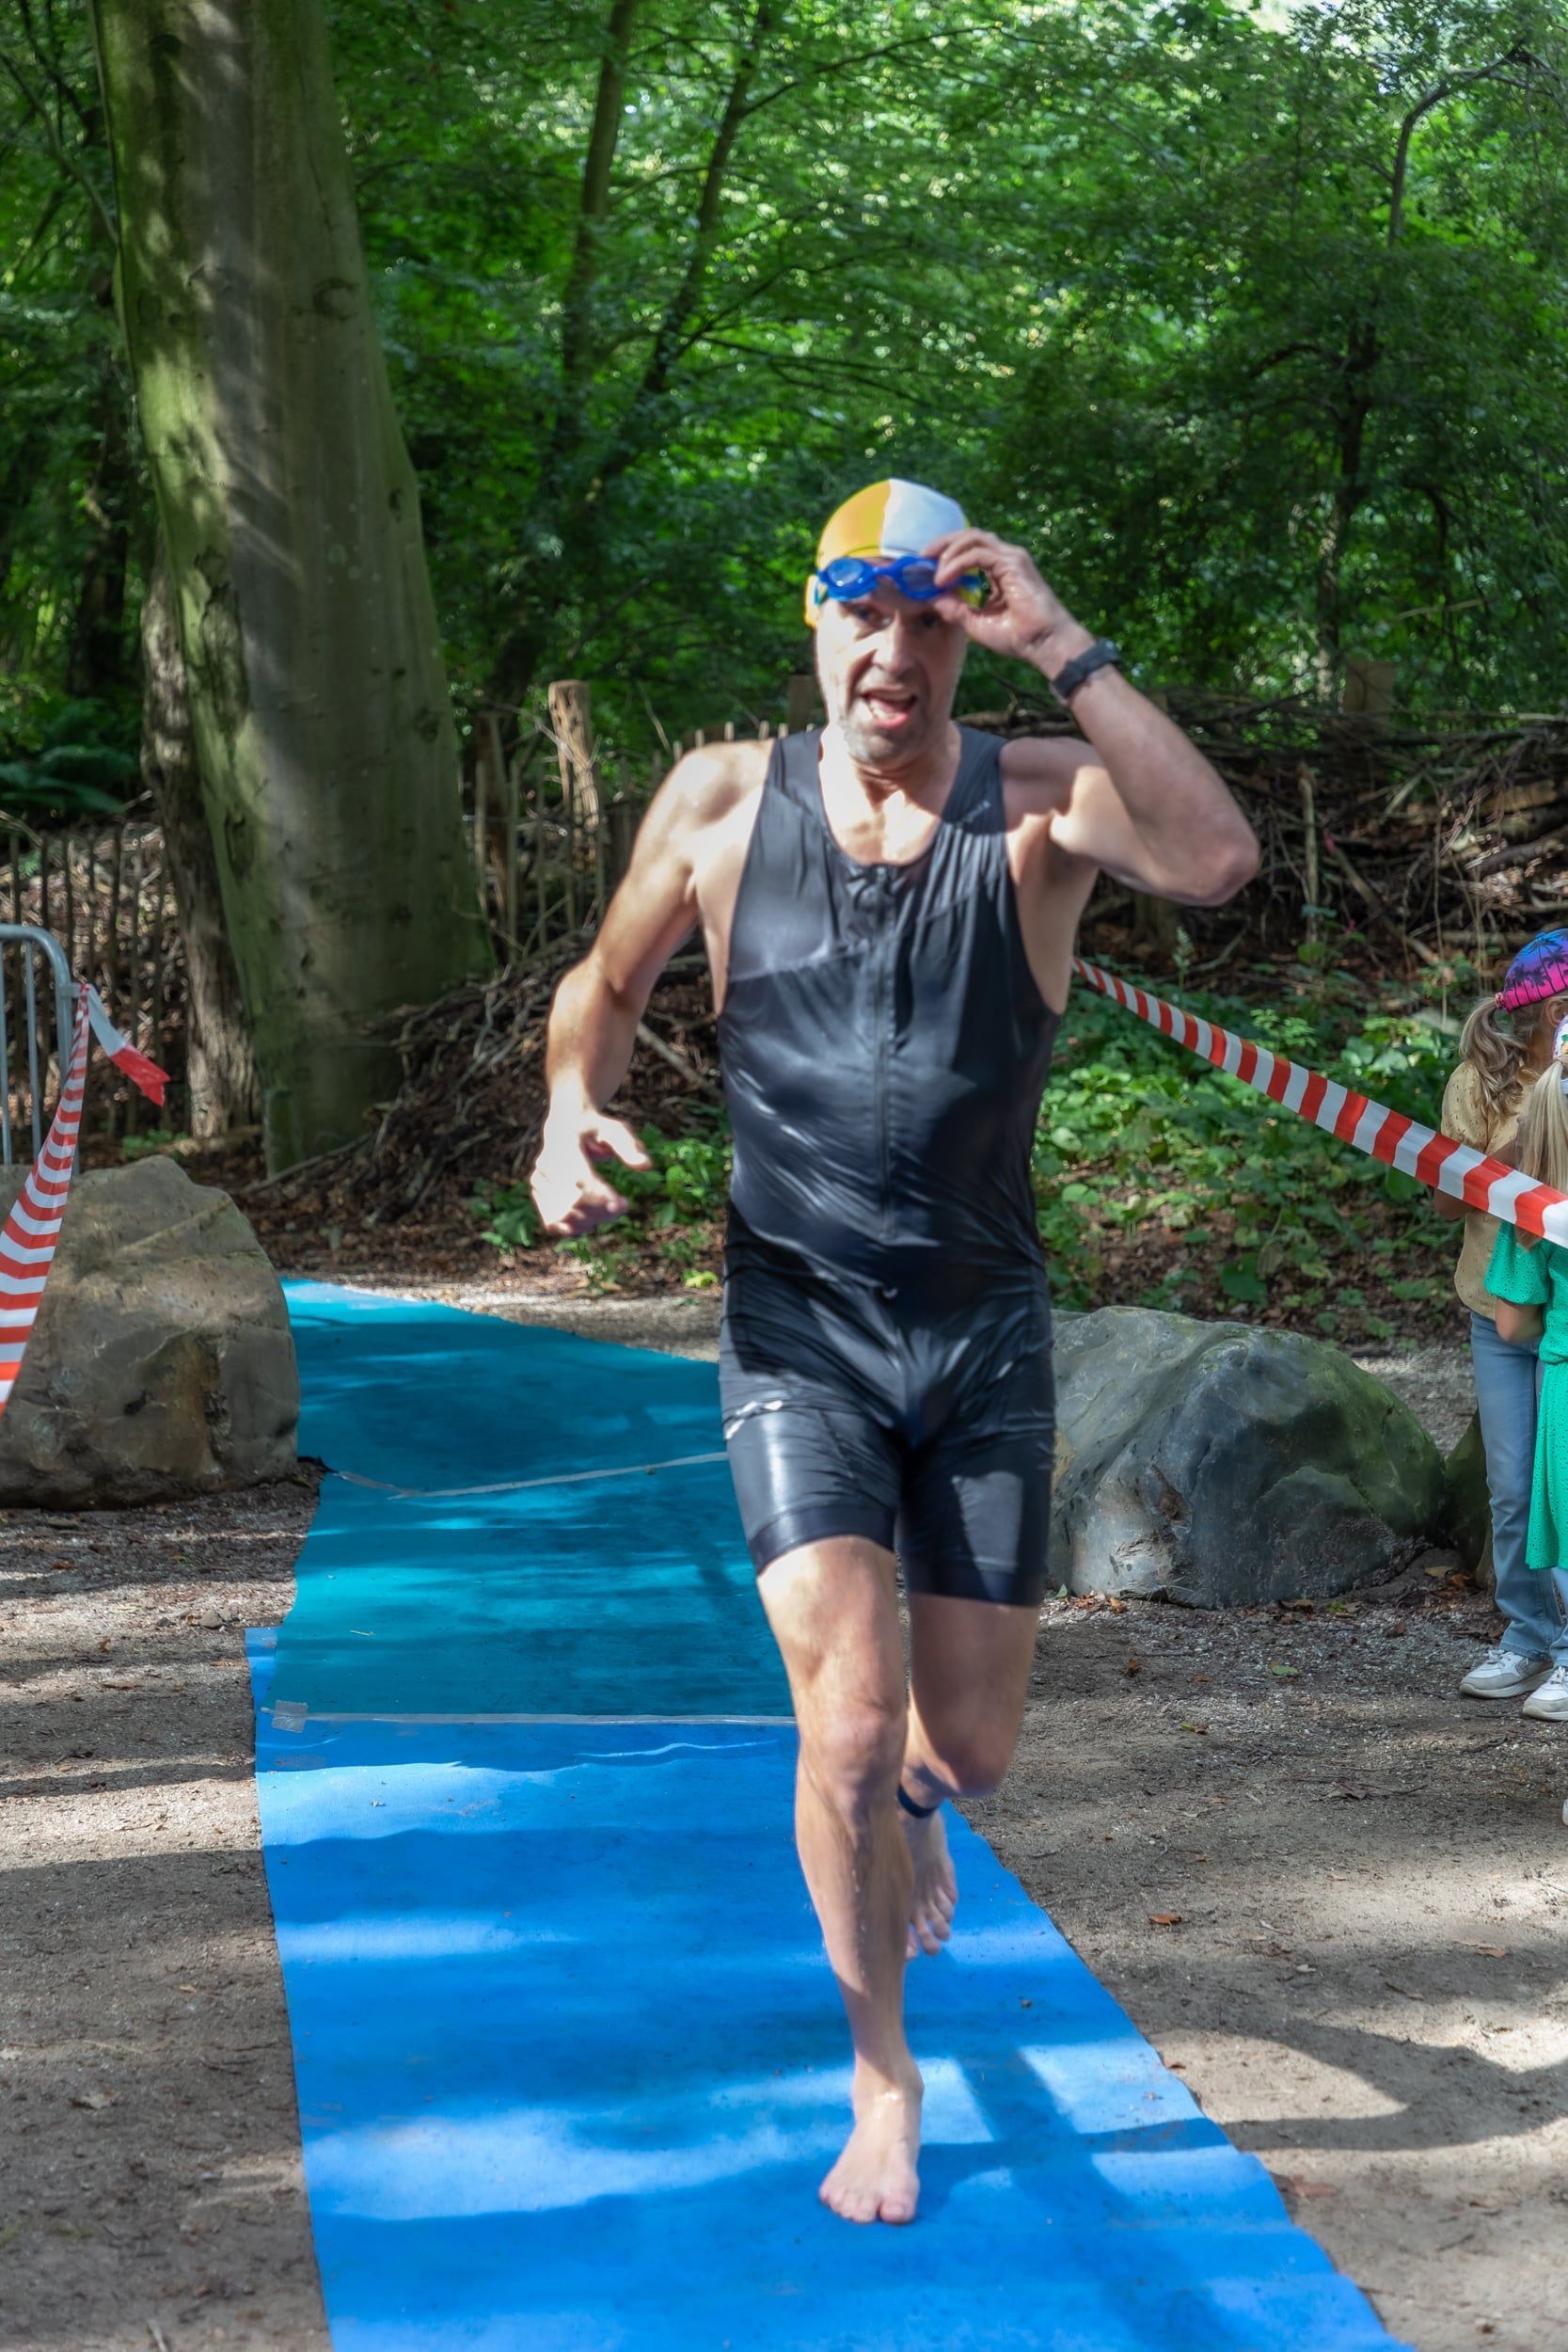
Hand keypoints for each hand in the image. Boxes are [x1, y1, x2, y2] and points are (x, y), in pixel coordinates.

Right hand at [530, 1104, 652, 1236]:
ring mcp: (539, 1179)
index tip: (623, 1205)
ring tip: (610, 1209)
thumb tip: (647, 1166)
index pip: (580, 1176)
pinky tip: (593, 1220)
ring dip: (592, 1220)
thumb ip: (630, 1146)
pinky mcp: (537, 1193)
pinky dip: (575, 1227)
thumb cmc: (595, 1129)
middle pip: (573, 1201)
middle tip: (623, 1206)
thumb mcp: (616, 1129)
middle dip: (602, 1211)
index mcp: (565, 1144)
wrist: (564, 1126)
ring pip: (563, 1216)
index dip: (600, 1194)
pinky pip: (552, 1222)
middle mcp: (546, 1163)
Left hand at [924, 528, 1091, 671]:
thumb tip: (933, 599)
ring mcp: (1011, 558)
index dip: (945, 555)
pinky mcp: (1012, 563)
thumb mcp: (976, 623)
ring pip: (972, 538)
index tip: (925, 570)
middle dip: (942, 544)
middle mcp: (1006, 558)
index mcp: (999, 570)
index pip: (969, 549)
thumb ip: (955, 609)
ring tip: (933, 573)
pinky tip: (944, 579)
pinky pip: (976, 554)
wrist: (1044, 644)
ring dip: (947, 552)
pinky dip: (956, 563)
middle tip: (922, 558)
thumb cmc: (1018, 637)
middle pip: (969, 536)